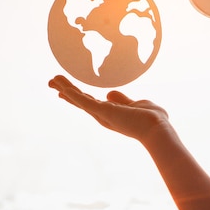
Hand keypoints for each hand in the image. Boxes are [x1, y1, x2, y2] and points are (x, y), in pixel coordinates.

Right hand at [48, 75, 169, 143]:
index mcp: (112, 114)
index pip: (91, 103)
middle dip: (66, 91)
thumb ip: (122, 100)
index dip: (78, 96)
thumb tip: (110, 93)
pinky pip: (84, 101)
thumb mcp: (136, 105)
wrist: (158, 130)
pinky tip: (62, 88)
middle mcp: (104, 116)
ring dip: (66, 88)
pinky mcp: (104, 112)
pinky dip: (73, 94)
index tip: (65, 90)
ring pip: (80, 100)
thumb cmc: (153, 120)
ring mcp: (103, 115)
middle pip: (81, 101)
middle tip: (51, 82)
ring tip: (51, 80)